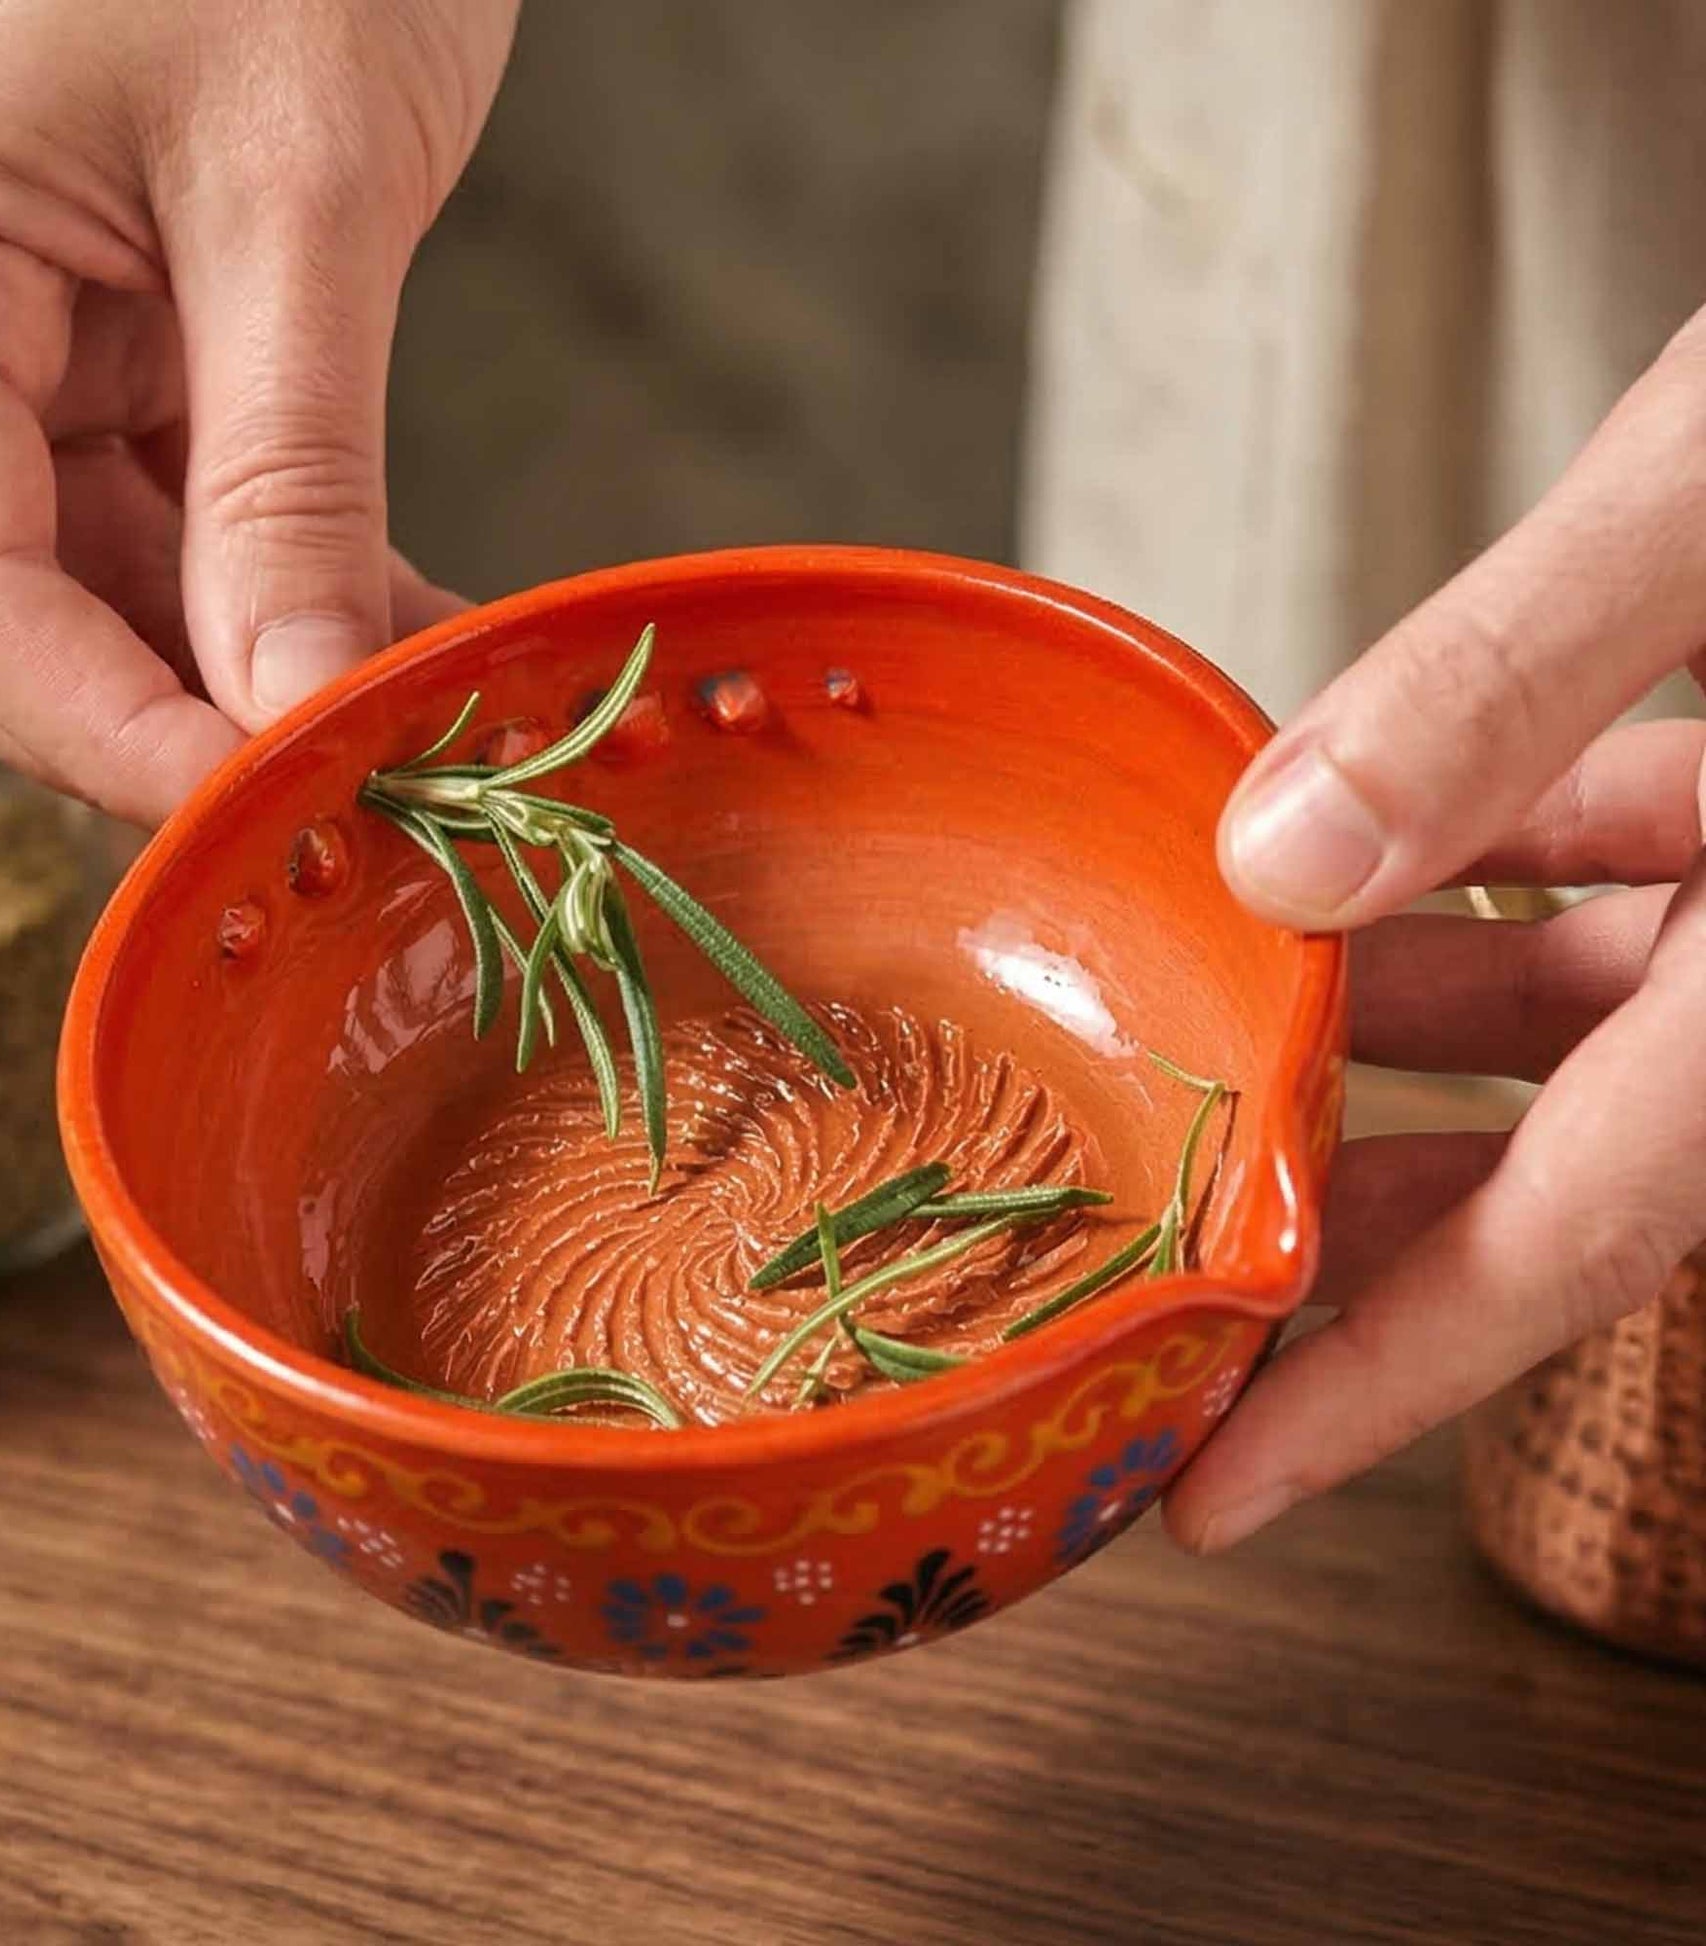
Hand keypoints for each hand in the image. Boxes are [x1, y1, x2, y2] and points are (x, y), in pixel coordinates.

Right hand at [0, 0, 517, 823]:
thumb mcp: (299, 193)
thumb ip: (291, 467)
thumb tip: (298, 701)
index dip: (97, 735)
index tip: (246, 824)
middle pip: (0, 625)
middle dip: (154, 734)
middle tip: (325, 809)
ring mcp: (29, 353)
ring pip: (107, 605)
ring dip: (242, 690)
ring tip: (396, 740)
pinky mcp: (137, 365)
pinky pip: (195, 539)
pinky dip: (295, 611)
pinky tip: (403, 654)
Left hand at [1166, 310, 1705, 1552]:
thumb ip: (1511, 679)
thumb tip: (1275, 854)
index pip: (1569, 1247)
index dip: (1379, 1388)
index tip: (1221, 1491)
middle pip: (1558, 1164)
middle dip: (1361, 1206)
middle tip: (1170, 1241)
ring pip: (1586, 1023)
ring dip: (1403, 1015)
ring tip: (1217, 1020)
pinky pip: (1643, 867)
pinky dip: (1507, 857)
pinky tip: (1384, 826)